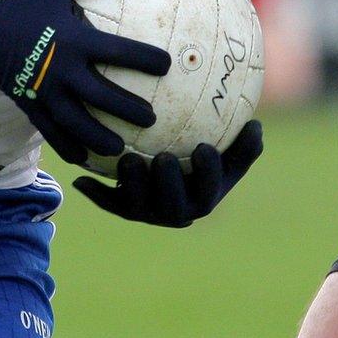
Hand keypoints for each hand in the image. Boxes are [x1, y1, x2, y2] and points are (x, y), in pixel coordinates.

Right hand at [0, 0, 170, 163]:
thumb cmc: (23, 4)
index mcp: (74, 40)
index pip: (118, 52)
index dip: (144, 59)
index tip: (165, 66)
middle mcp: (61, 70)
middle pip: (102, 96)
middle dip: (129, 109)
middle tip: (151, 119)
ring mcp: (44, 91)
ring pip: (77, 122)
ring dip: (100, 136)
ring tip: (121, 148)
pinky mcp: (29, 105)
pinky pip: (51, 131)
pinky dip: (67, 146)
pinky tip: (84, 158)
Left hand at [72, 121, 262, 227]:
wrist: (170, 173)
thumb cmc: (204, 156)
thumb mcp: (227, 151)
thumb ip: (243, 143)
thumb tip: (257, 125)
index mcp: (204, 197)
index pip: (208, 189)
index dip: (206, 173)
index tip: (202, 148)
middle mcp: (177, 211)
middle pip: (173, 205)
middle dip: (168, 184)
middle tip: (163, 158)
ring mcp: (149, 213)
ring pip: (139, 205)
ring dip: (133, 185)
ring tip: (128, 160)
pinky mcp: (124, 209)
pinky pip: (109, 202)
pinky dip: (95, 192)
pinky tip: (80, 178)